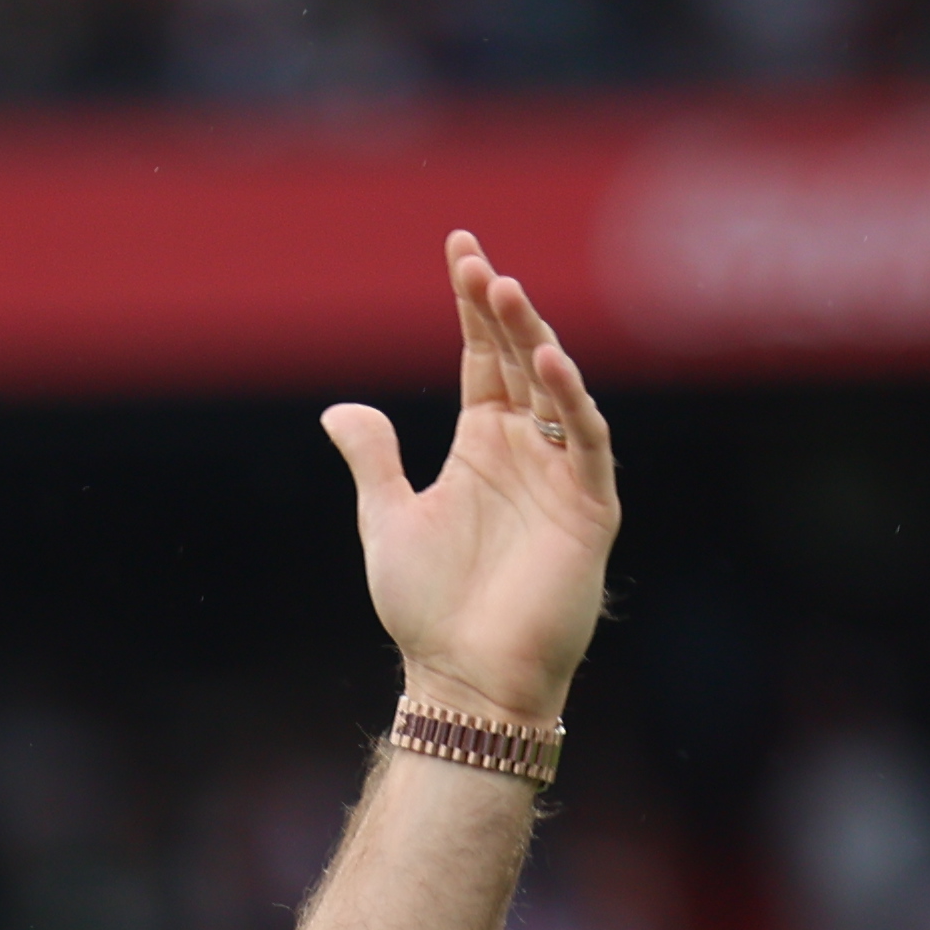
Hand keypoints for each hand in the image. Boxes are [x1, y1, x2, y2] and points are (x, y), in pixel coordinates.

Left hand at [320, 230, 617, 731]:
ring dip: (534, 339)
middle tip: (475, 261)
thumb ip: (374, 461)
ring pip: (555, 388)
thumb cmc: (428, 608)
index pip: (482, 357)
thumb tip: (339, 408)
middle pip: (519, 359)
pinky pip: (587, 443)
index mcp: (481, 447)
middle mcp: (526, 451)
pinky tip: (548, 364)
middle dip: (499, 309)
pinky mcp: (589, 509)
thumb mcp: (388, 520)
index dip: (473, 306)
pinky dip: (571, 402)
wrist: (465, 679)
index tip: (459, 249)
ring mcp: (562, 476)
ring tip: (503, 292)